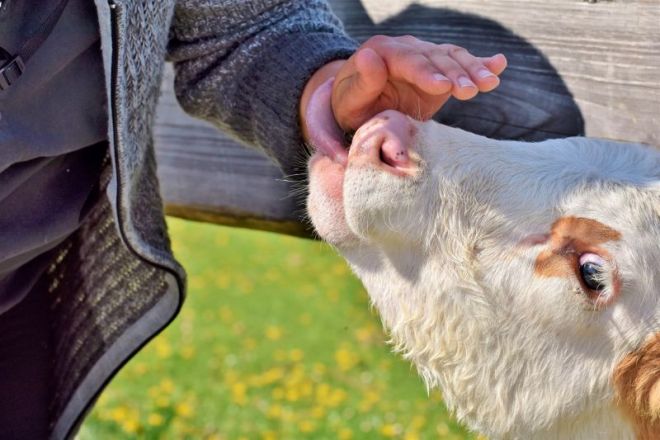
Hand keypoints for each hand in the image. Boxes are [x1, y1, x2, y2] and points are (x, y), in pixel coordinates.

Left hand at [300, 35, 506, 140]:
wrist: (359, 104)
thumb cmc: (351, 107)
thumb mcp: (349, 100)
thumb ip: (361, 82)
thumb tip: (369, 56)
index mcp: (382, 51)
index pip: (408, 60)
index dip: (426, 72)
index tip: (443, 87)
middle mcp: (406, 48)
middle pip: (435, 58)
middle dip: (455, 74)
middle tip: (471, 91)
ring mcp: (425, 56)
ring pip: (452, 58)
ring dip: (472, 70)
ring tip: (489, 84)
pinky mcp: (439, 69)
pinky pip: (461, 62)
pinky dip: (481, 63)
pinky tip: (500, 64)